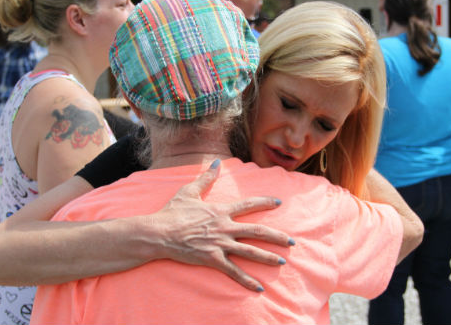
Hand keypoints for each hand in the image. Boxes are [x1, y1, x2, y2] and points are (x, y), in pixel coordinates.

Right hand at [150, 159, 292, 291]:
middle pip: (256, 231)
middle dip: (276, 237)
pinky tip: (259, 288)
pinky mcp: (212, 259)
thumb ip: (206, 178)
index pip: (248, 204)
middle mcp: (225, 227)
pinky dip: (246, 280)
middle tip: (291, 242)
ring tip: (282, 262)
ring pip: (250, 251)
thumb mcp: (189, 191)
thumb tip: (216, 162)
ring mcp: (220, 244)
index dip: (265, 202)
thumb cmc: (172, 212)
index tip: (278, 202)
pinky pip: (233, 271)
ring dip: (267, 257)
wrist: (158, 233)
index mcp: (220, 210)